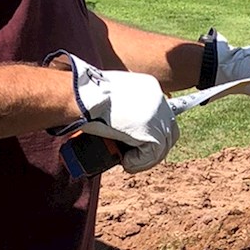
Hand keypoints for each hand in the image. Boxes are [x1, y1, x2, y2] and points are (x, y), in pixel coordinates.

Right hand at [49, 52, 178, 172]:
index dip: (152, 133)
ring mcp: (158, 116)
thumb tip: (124, 128)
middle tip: (133, 156)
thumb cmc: (85, 96)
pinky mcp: (153, 132)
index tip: (136, 144)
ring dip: (143, 159)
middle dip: (153, 148)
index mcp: (149, 87)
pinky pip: (152, 155)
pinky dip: (138, 163)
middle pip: (168, 131)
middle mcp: (159, 99)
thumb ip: (123, 106)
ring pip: (161, 146)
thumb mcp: (111, 96)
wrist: (81, 96)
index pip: (162, 115)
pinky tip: (125, 162)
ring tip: (125, 161)